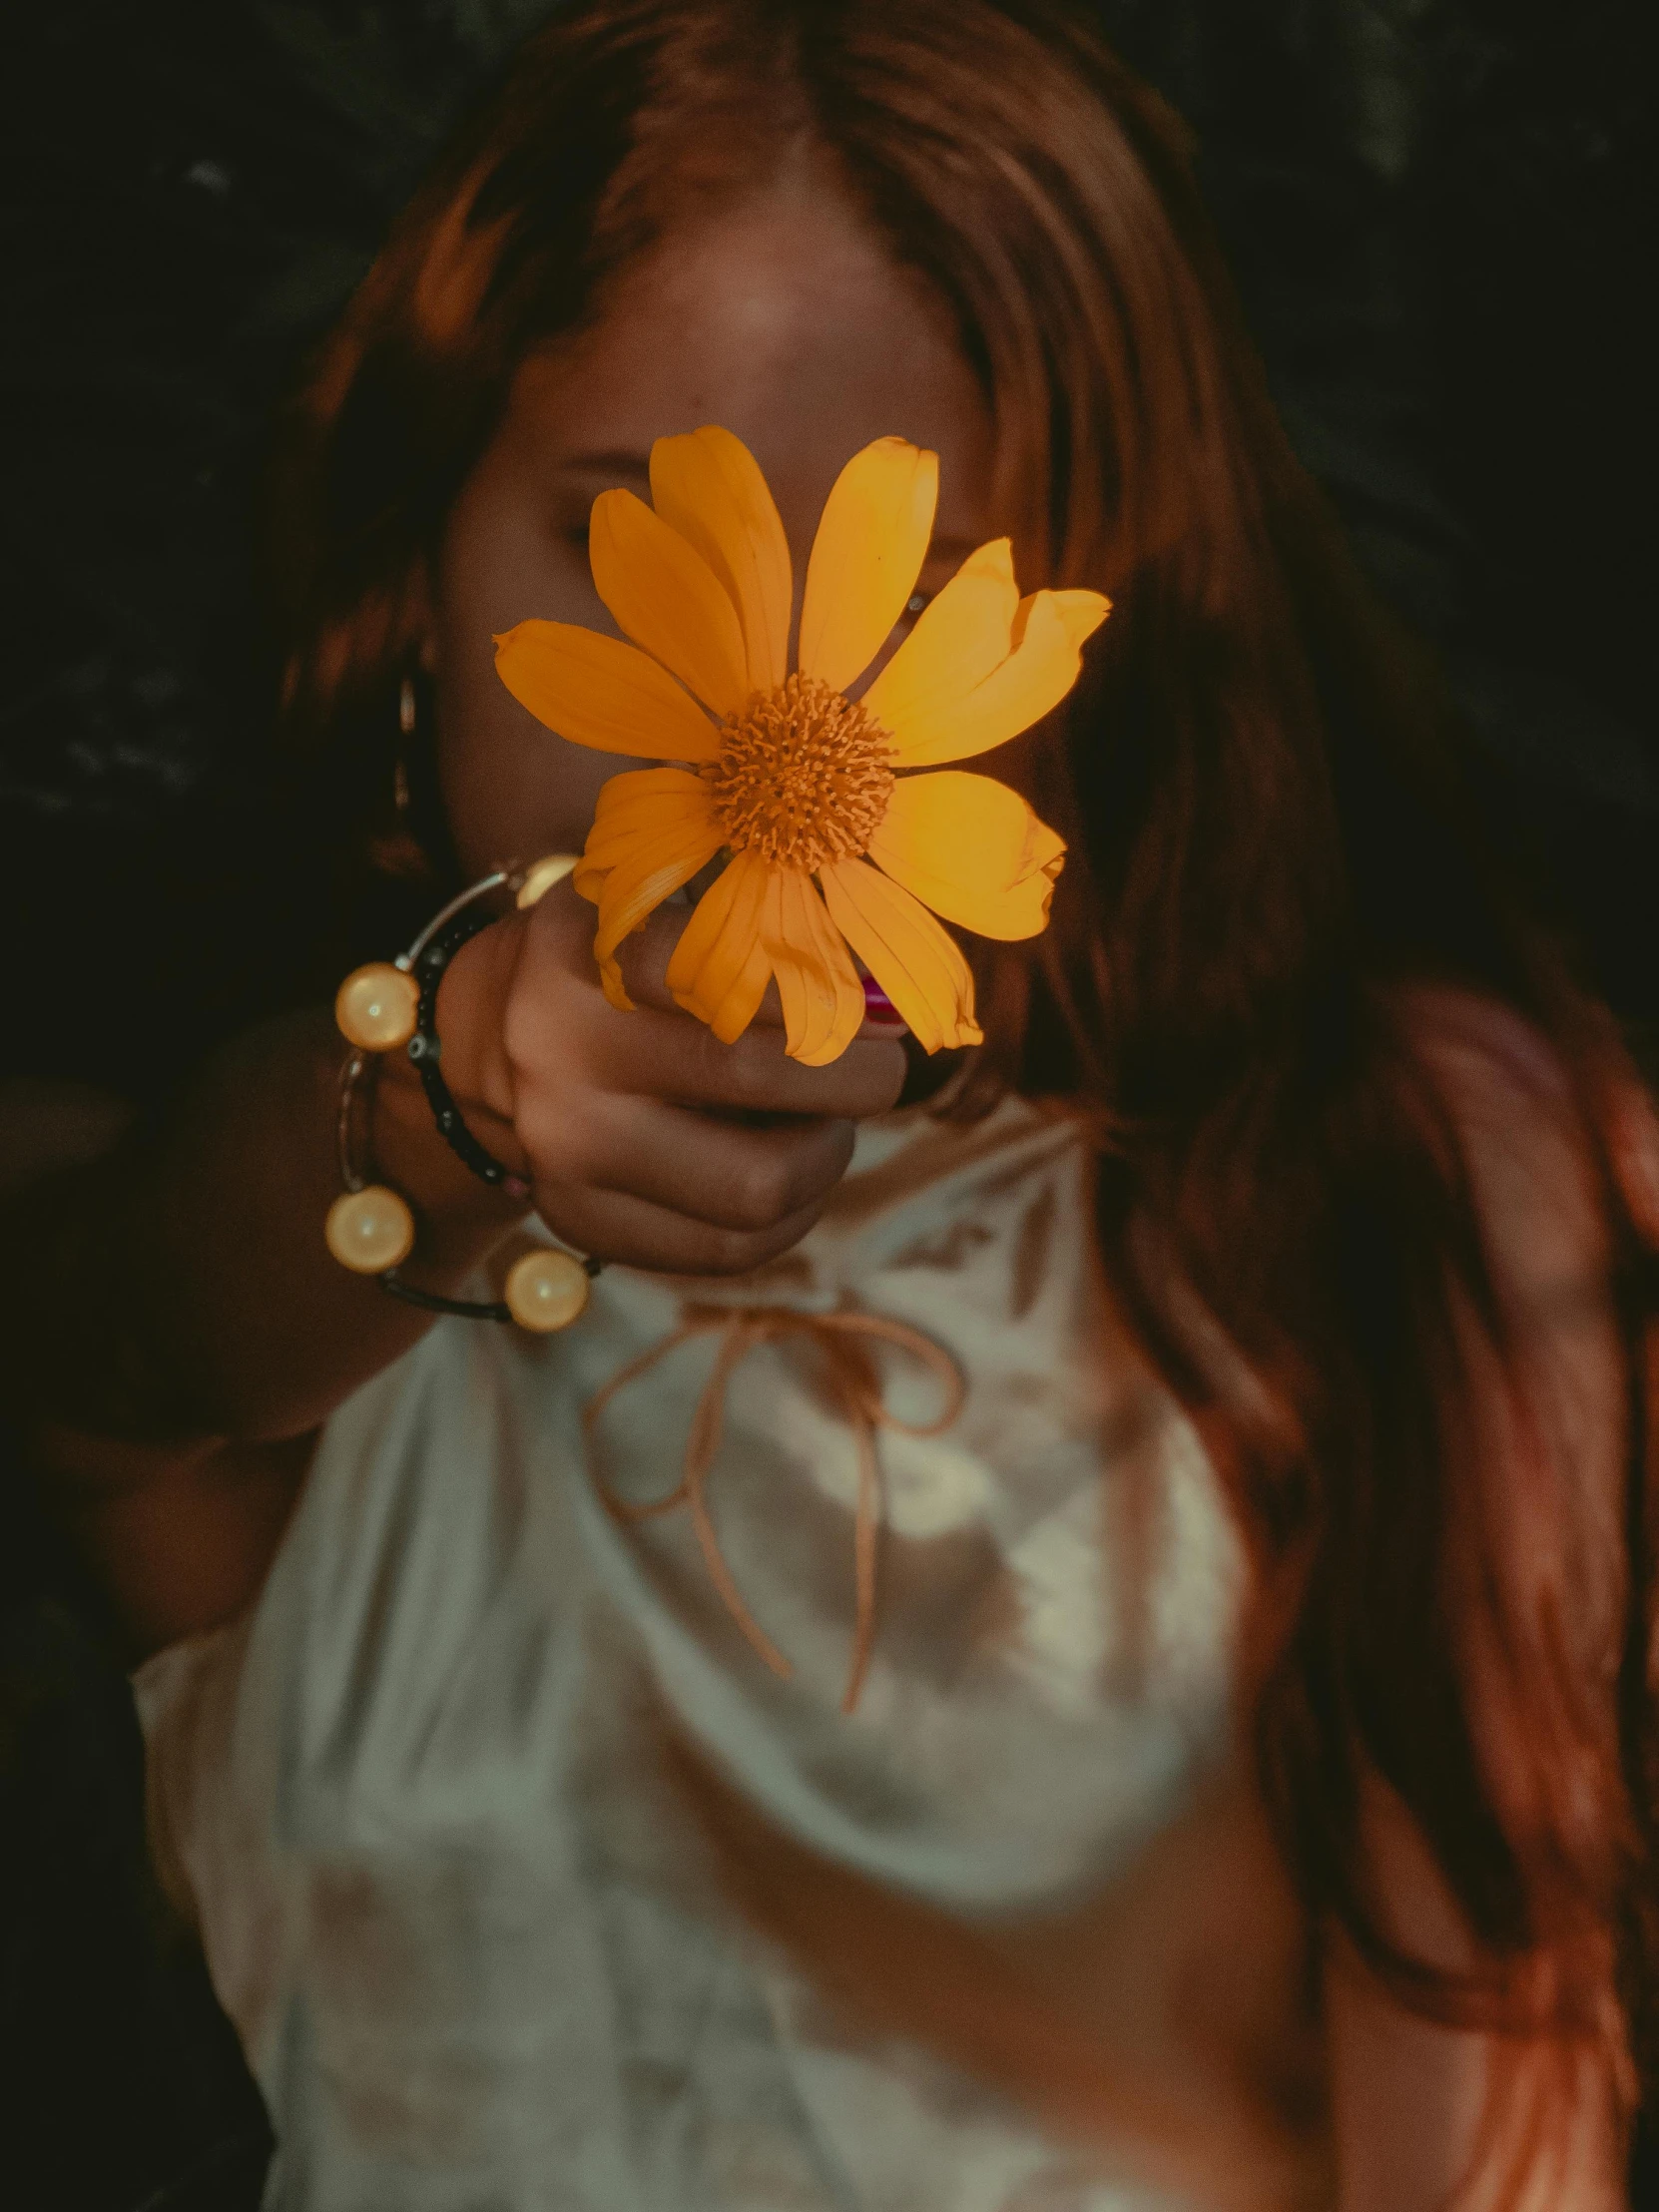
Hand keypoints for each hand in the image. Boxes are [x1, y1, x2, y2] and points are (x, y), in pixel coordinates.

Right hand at [415, 879, 908, 1275]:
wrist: (484, 1042)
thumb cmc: (606, 961)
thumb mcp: (652, 905)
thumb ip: (749, 931)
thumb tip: (884, 1005)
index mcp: (583, 960)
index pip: (723, 973)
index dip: (820, 994)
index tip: (869, 1007)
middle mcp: (564, 1059)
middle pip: (753, 1080)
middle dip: (852, 1078)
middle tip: (877, 1070)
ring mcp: (567, 1153)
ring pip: (753, 1188)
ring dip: (825, 1156)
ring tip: (827, 1125)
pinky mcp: (582, 1223)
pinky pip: (725, 1250)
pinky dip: (788, 1218)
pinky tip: (795, 1178)